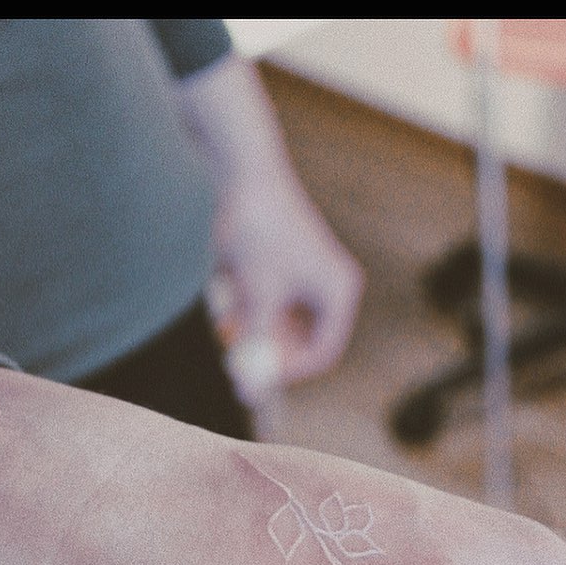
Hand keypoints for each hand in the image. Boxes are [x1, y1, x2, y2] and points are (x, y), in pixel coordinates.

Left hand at [178, 55, 362, 398]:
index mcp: (339, 293)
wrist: (244, 171)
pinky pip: (266, 304)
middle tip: (231, 355)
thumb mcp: (258, 296)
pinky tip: (227, 286)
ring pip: (277, 325)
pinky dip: (246, 306)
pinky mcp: (284, 268)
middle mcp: (330, 287)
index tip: (253, 378)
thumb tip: (251, 393)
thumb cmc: (260, 231)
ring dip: (250, 327)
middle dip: (264, 349)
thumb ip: (257, 346)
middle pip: (300, 342)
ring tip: (226, 307)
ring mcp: (307, 277)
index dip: (287, 373)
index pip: (323, 354)